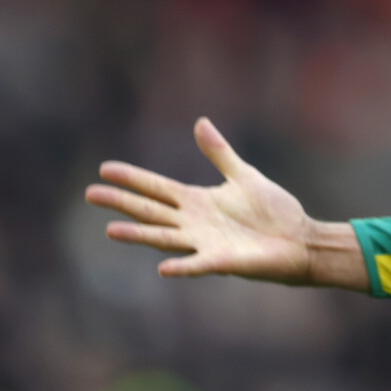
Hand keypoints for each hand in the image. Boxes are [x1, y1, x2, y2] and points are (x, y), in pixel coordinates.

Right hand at [86, 117, 363, 287]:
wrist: (299, 239)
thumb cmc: (272, 210)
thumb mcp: (243, 175)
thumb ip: (219, 153)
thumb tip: (199, 122)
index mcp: (198, 201)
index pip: (157, 188)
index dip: (133, 179)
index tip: (105, 169)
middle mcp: (194, 223)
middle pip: (151, 211)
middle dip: (122, 203)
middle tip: (91, 194)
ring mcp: (205, 243)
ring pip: (165, 238)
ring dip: (139, 235)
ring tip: (111, 230)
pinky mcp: (222, 262)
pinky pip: (197, 265)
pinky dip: (182, 266)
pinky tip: (163, 268)